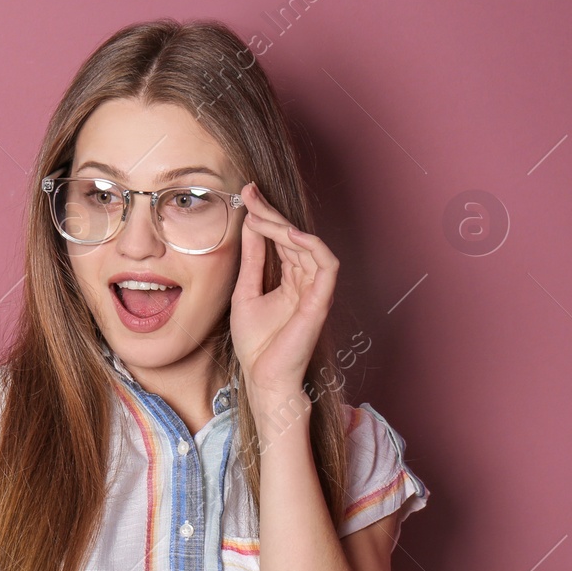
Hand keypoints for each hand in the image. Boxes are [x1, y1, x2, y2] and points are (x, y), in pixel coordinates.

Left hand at [229, 181, 338, 398]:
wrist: (262, 377)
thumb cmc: (256, 343)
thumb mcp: (246, 291)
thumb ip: (253, 259)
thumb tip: (250, 226)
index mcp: (290, 277)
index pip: (280, 238)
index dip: (265, 214)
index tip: (245, 194)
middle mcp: (306, 279)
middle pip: (293, 236)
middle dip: (271, 212)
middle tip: (249, 193)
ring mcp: (316, 288)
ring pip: (309, 245)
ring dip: (284, 226)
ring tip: (260, 215)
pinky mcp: (322, 299)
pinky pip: (326, 264)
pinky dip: (311, 245)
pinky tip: (289, 234)